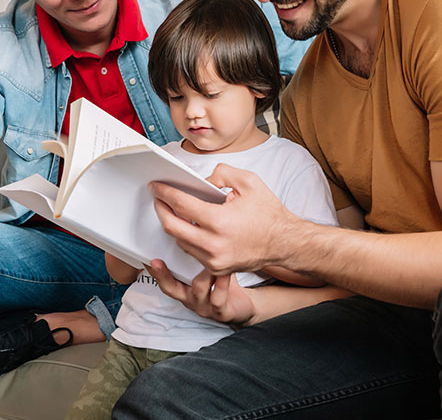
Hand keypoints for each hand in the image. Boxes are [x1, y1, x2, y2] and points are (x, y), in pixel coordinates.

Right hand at [146, 260, 255, 325]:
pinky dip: (221, 284)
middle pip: (170, 288)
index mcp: (184, 288)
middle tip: (156, 261)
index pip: (163, 279)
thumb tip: (189, 227)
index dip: (153, 270)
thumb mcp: (206, 270)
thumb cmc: (221, 284)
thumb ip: (196, 255)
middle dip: (162, 274)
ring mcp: (203, 307)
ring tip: (211, 258)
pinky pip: (217, 298)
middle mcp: (189, 299)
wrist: (243, 307)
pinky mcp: (220, 312)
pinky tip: (226, 273)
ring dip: (204, 272)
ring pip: (197, 289)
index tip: (145, 257)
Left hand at [150, 163, 299, 274]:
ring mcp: (214, 260)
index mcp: (220, 221)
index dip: (165, 193)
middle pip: (172, 227)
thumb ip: (221, 173)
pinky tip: (186, 225)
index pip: (181, 205)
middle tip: (158, 197)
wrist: (285, 243)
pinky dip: (186, 237)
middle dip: (161, 209)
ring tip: (171, 209)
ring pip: (179, 241)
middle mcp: (213, 244)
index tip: (156, 186)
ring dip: (172, 224)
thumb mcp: (249, 182)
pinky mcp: (216, 268)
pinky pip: (192, 251)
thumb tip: (201, 181)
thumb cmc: (269, 213)